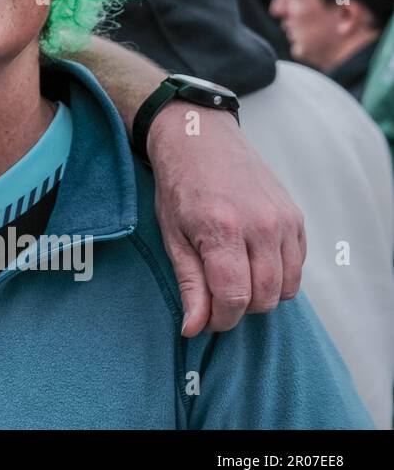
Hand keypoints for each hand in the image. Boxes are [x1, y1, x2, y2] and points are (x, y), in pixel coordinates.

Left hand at [148, 104, 304, 336]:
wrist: (200, 140)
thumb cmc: (179, 187)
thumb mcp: (172, 235)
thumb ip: (189, 284)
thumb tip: (193, 329)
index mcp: (222, 228)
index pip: (234, 297)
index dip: (220, 319)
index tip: (206, 320)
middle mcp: (260, 224)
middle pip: (264, 297)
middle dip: (240, 310)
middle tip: (217, 300)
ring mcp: (284, 220)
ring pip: (286, 286)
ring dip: (262, 296)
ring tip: (235, 281)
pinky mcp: (296, 216)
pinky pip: (298, 265)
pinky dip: (280, 276)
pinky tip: (253, 263)